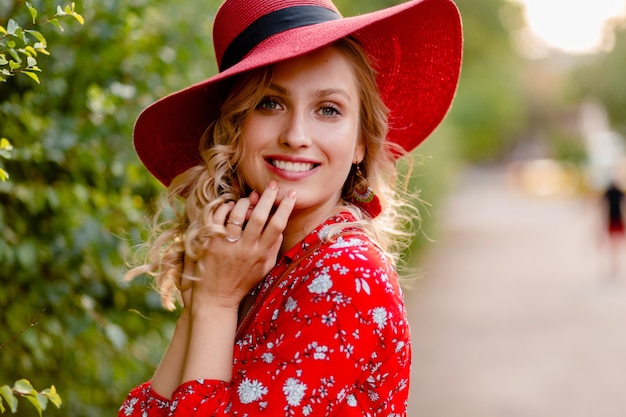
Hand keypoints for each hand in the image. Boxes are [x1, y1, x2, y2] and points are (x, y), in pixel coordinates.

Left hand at [189, 182, 295, 309]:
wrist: (215, 298)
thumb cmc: (242, 282)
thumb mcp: (264, 268)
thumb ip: (273, 248)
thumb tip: (280, 226)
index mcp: (261, 255)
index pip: (277, 226)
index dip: (285, 208)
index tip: (291, 194)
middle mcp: (245, 249)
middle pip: (258, 216)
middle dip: (268, 197)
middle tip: (273, 185)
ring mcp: (226, 246)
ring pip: (237, 214)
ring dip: (245, 202)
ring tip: (250, 198)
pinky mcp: (210, 243)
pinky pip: (218, 217)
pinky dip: (225, 207)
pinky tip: (230, 206)